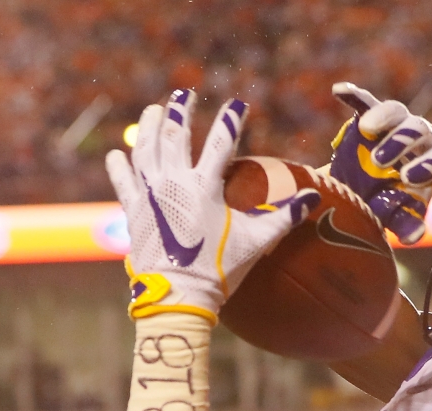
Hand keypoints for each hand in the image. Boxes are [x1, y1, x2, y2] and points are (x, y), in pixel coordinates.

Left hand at [106, 89, 320, 323]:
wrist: (179, 295)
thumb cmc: (219, 268)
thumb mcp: (256, 241)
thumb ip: (284, 217)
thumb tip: (313, 197)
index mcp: (205, 186)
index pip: (220, 143)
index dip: (230, 121)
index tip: (238, 104)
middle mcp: (174, 183)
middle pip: (174, 136)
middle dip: (179, 111)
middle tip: (183, 95)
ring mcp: (150, 195)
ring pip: (145, 150)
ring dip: (148, 127)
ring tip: (152, 111)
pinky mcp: (134, 212)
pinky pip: (124, 182)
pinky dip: (119, 166)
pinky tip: (118, 153)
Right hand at [329, 82, 431, 244]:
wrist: (363, 190)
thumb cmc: (388, 203)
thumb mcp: (396, 214)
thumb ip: (406, 222)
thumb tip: (413, 236)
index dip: (428, 167)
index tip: (407, 178)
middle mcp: (420, 138)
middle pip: (419, 130)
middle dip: (401, 143)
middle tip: (379, 161)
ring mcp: (396, 124)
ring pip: (396, 111)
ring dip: (382, 119)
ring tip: (366, 131)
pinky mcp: (371, 114)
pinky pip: (365, 100)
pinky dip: (354, 95)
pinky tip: (339, 92)